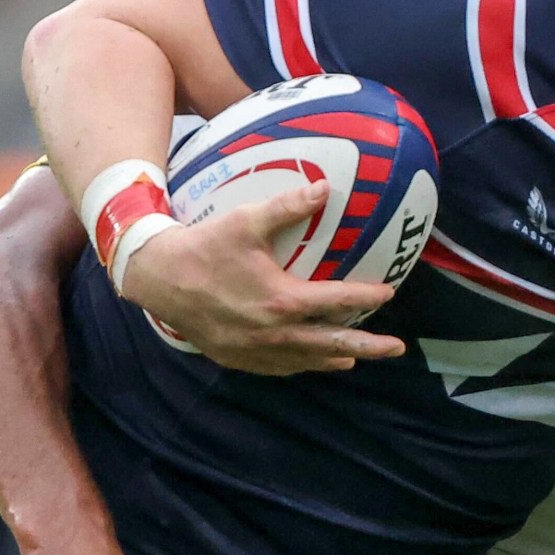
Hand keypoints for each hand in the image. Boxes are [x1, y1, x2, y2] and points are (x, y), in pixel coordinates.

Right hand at [113, 178, 401, 372]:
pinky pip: (278, 368)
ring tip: (357, 357)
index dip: (366, 297)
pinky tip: (310, 361)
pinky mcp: (236, 358)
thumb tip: (326, 187)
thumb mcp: (247, 220)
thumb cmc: (204, 246)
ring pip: (306, 360)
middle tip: (396, 348)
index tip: (388, 292)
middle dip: (368, 346)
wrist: (157, 277)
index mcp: (281, 301)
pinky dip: (300, 365)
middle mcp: (273, 333)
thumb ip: (289, 206)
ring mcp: (255, 351)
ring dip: (334, 357)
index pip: (337, 301)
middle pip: (332, 343)